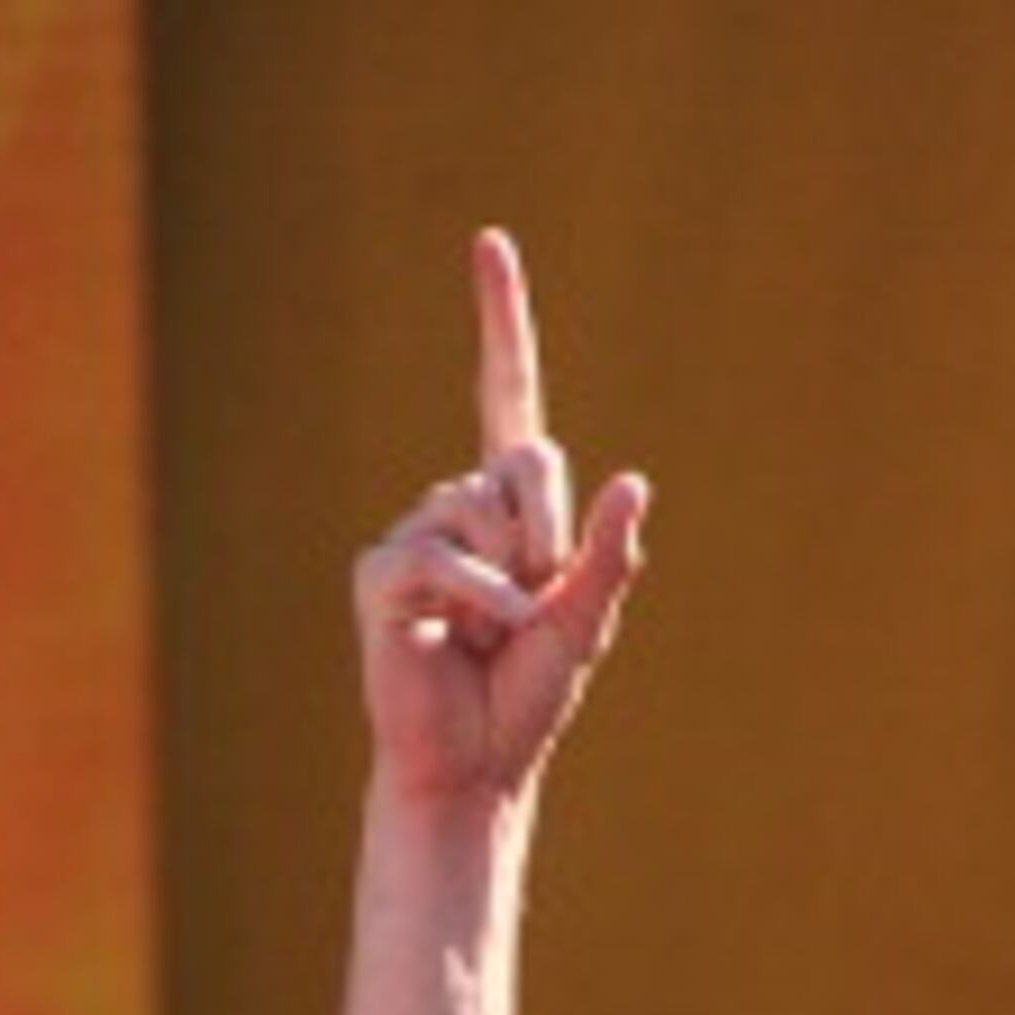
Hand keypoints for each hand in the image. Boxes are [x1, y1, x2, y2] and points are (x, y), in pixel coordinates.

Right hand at [351, 229, 646, 811]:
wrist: (472, 769)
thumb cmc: (525, 701)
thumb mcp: (585, 622)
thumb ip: (609, 556)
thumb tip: (633, 481)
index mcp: (508, 508)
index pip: (506, 395)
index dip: (502, 321)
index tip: (489, 243)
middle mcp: (457, 506)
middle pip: (528, 459)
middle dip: (552, 536)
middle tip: (534, 609)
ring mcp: (414, 536)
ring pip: (485, 506)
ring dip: (516, 577)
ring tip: (496, 633)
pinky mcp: (380, 574)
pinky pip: (444, 557)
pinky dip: (480, 598)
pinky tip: (476, 637)